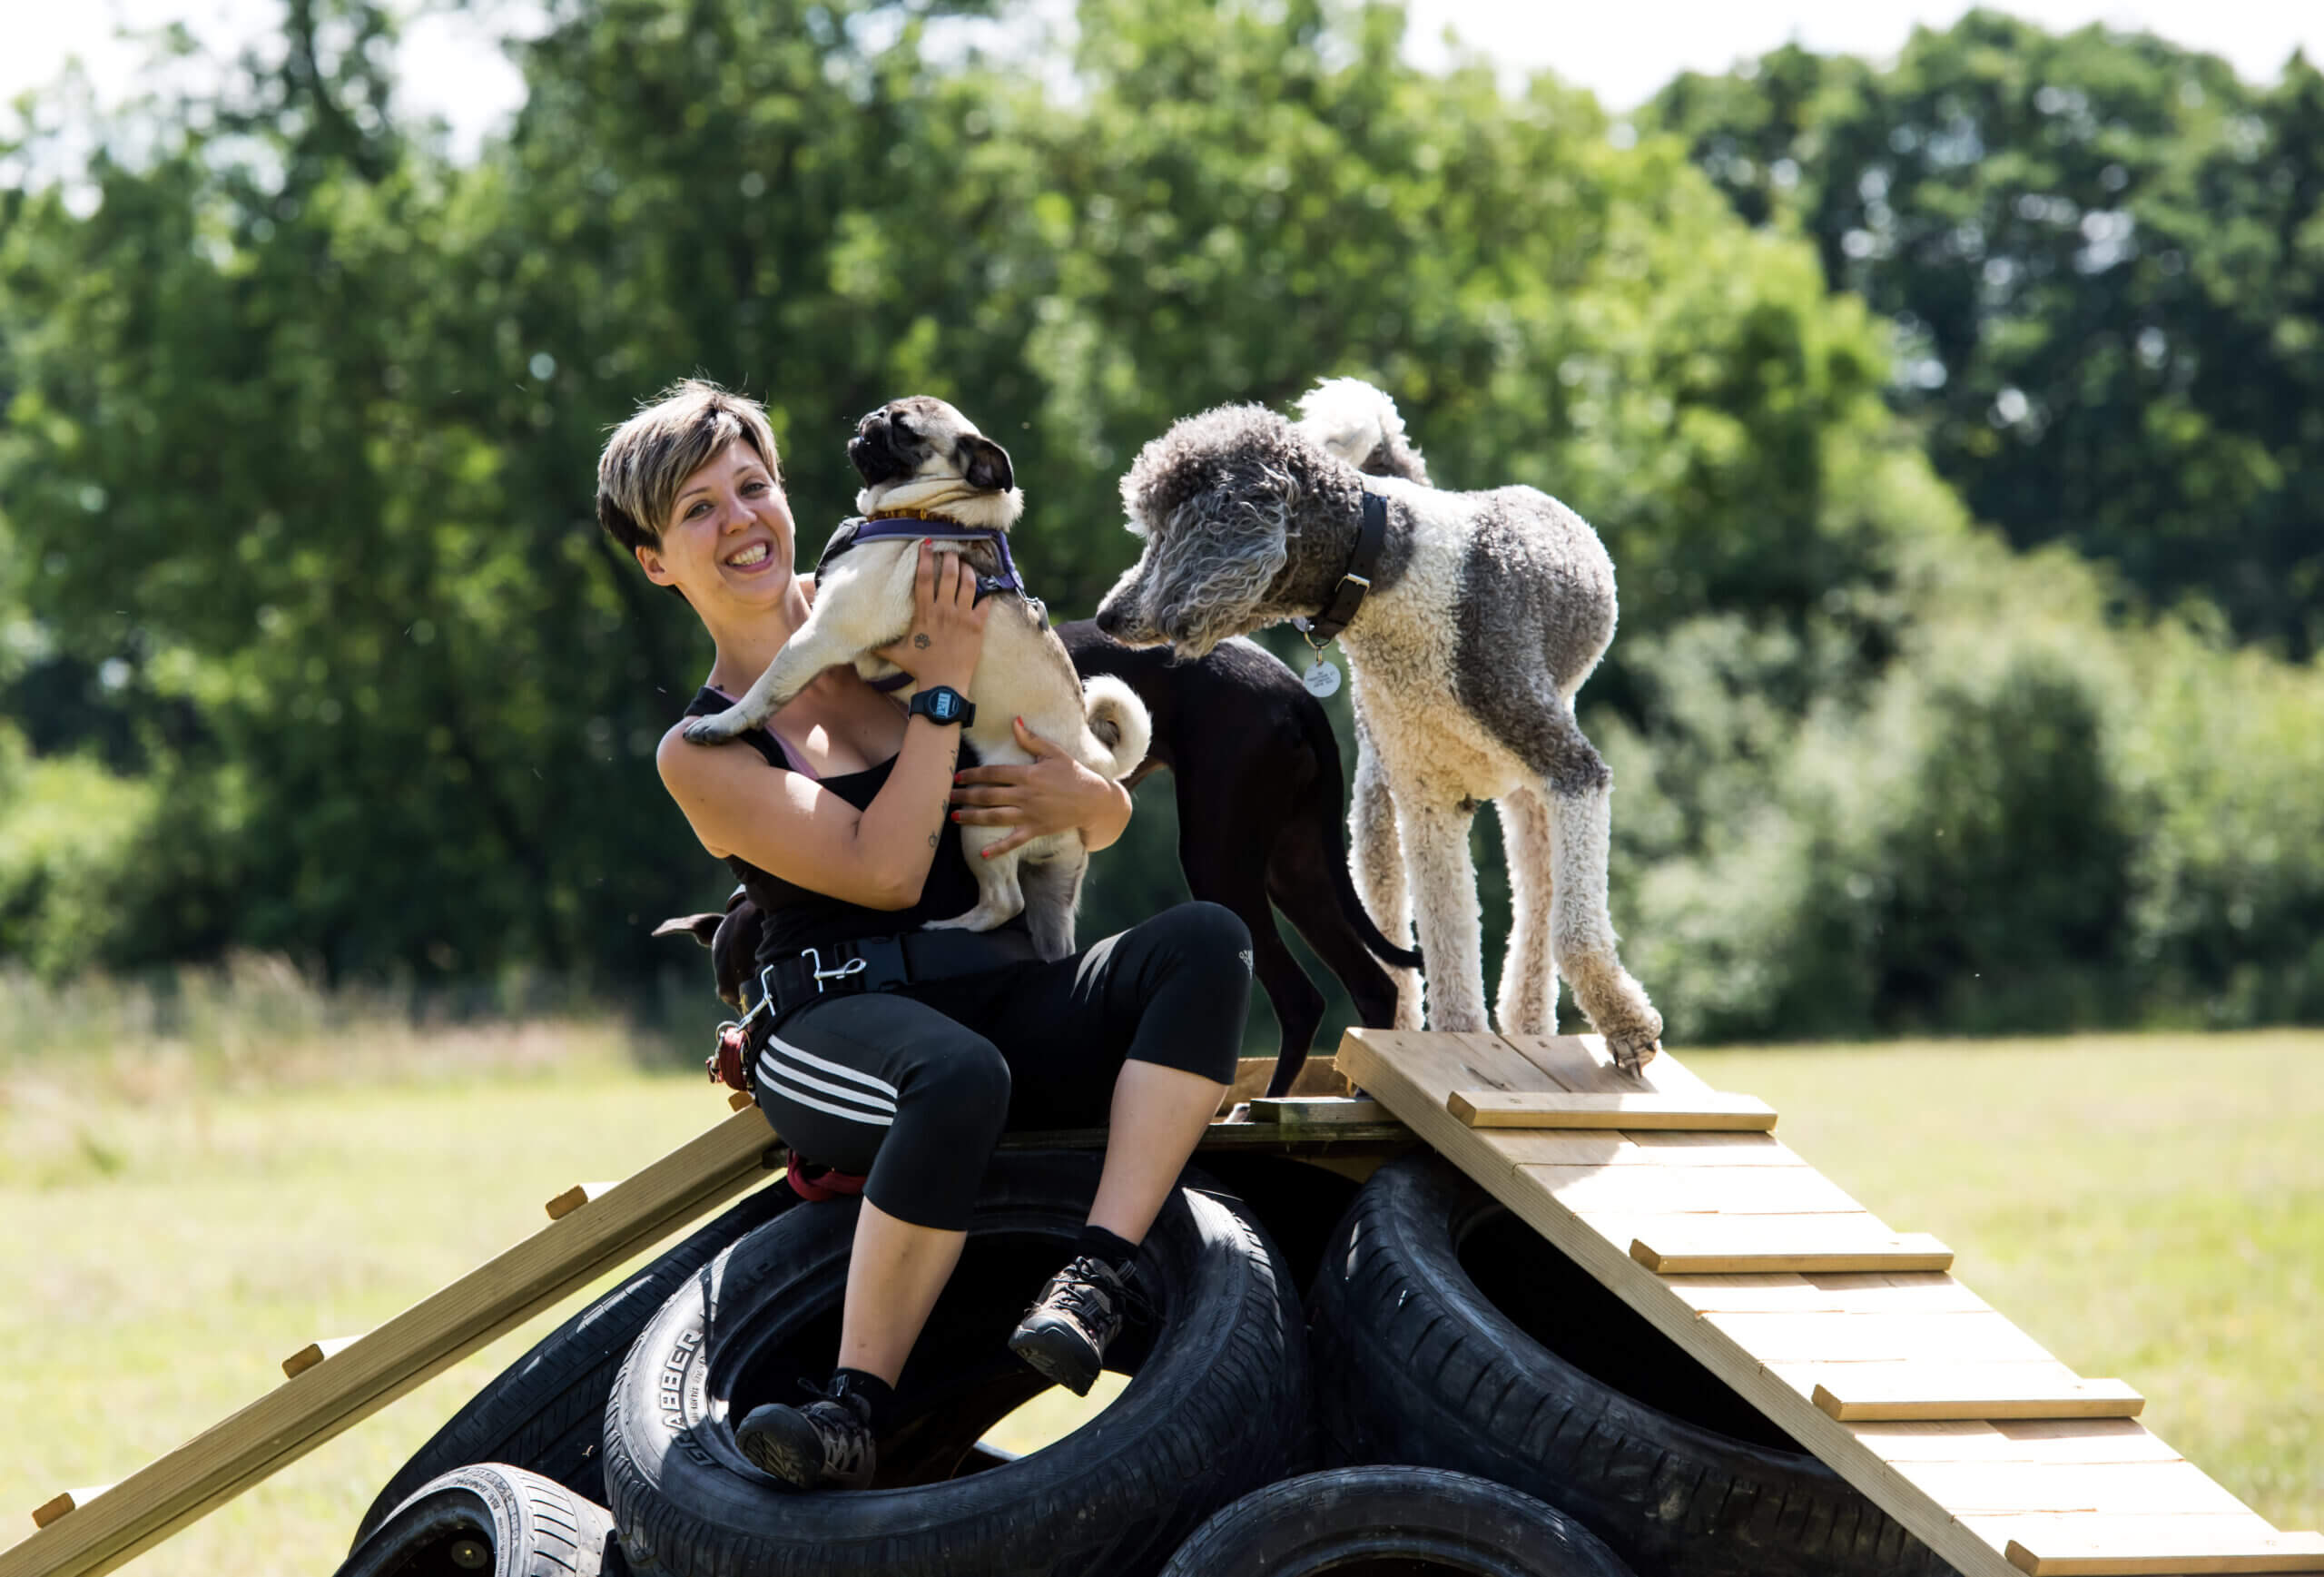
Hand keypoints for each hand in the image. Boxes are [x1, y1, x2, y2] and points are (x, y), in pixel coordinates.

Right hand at [875, 541, 987, 689]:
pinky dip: (988, 593)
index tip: (926, 545)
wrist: (943, 684)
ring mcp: (962, 617)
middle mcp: (943, 610)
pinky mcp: (977, 626)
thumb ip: (882, 646)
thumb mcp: (897, 654)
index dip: (924, 559)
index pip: (923, 579)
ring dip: (968, 570)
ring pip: (968, 584)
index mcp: (924, 613)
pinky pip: (986, 603)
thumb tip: (862, 646)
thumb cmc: (920, 668)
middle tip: (951, 551)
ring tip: (967, 564)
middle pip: (948, 575)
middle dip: (950, 559)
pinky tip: (988, 588)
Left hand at [950, 717, 1127, 857]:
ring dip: (973, 817)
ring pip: (994, 817)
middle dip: (965, 796)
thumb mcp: (1054, 752)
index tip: (957, 777)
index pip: (993, 773)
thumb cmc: (1073, 774)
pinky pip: (1014, 841)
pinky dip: (999, 849)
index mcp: (1027, 774)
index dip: (973, 774)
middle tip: (945, 797)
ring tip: (954, 816)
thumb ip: (1031, 739)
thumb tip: (1014, 721)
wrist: (1093, 800)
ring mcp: (1029, 814)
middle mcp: (1025, 795)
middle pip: (988, 796)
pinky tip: (983, 854)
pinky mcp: (1036, 829)